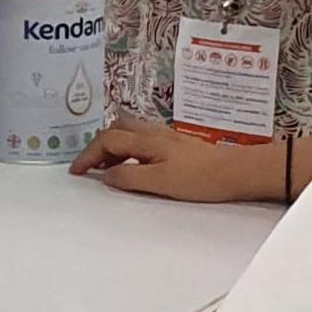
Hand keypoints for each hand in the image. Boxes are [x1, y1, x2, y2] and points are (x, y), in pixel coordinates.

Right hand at [70, 117, 275, 201]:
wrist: (234, 172)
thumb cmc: (200, 178)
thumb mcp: (160, 183)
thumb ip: (129, 178)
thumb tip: (106, 176)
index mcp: (146, 140)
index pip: (107, 141)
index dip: (88, 155)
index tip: (76, 171)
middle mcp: (153, 133)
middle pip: (115, 129)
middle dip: (97, 146)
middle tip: (88, 167)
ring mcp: (164, 137)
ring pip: (128, 132)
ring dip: (112, 147)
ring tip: (106, 168)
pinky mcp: (173, 144)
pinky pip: (140, 139)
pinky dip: (127, 149)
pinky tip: (132, 165)